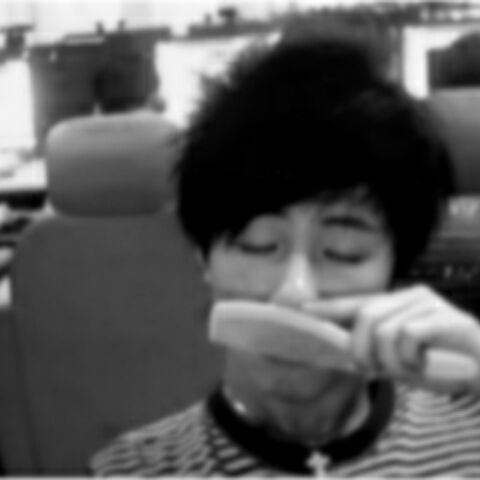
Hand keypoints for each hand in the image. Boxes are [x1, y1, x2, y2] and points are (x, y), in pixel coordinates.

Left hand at [303, 285, 479, 392]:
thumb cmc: (441, 364)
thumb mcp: (400, 359)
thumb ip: (376, 351)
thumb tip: (346, 353)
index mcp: (397, 303)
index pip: (356, 302)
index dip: (329, 307)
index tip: (303, 310)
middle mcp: (411, 296)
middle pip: (366, 315)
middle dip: (361, 347)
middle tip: (370, 368)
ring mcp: (430, 305)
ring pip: (385, 329)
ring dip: (389, 360)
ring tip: (406, 369)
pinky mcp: (447, 319)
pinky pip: (408, 336)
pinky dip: (410, 359)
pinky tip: (423, 365)